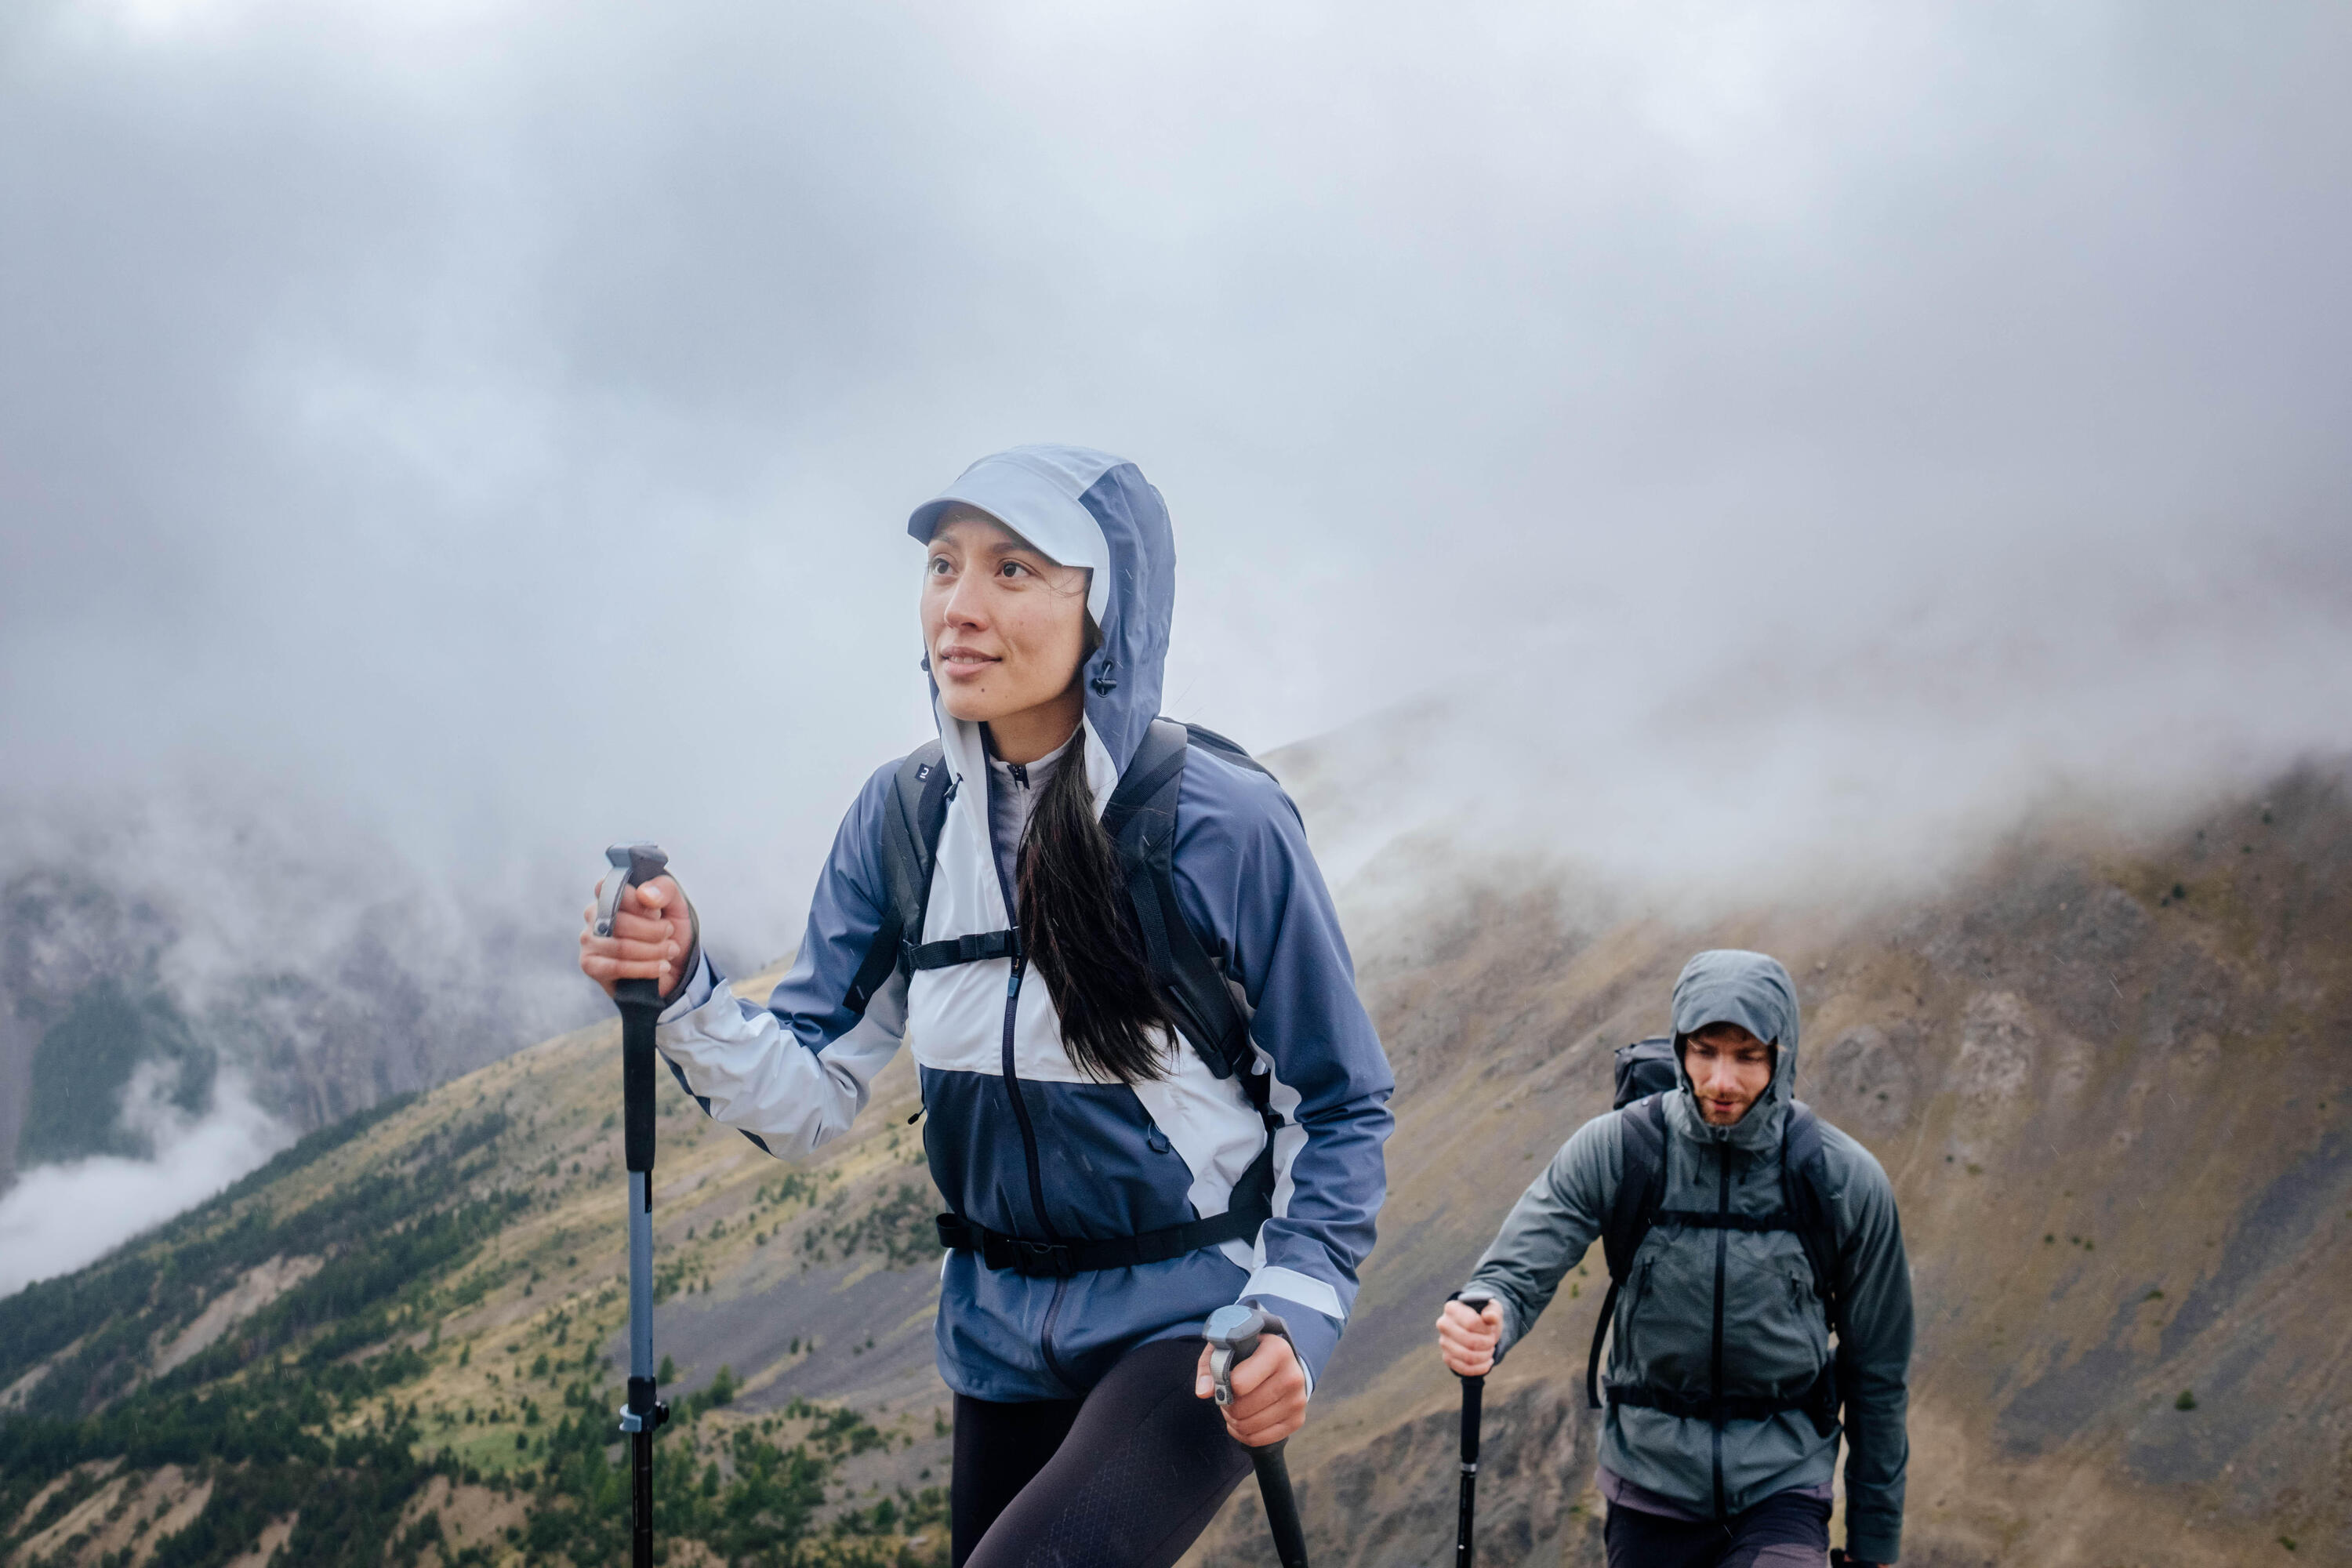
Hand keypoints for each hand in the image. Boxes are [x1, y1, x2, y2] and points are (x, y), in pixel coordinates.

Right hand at [579, 874, 693, 998]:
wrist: (675, 964)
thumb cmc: (669, 929)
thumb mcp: (675, 904)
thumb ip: (664, 889)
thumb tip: (644, 894)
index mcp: (610, 892)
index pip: (612, 888)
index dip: (638, 904)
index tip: (658, 913)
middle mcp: (594, 913)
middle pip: (620, 922)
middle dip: (654, 931)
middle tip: (670, 934)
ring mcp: (589, 939)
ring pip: (620, 947)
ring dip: (654, 951)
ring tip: (670, 951)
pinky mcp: (590, 965)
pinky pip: (616, 967)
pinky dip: (645, 968)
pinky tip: (661, 967)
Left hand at [1194, 1332, 1306, 1446]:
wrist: (1282, 1363)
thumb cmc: (1249, 1354)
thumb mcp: (1227, 1348)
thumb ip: (1210, 1366)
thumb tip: (1204, 1392)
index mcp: (1277, 1351)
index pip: (1239, 1383)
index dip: (1224, 1386)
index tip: (1225, 1379)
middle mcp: (1292, 1376)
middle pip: (1242, 1408)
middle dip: (1227, 1405)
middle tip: (1227, 1396)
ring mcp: (1297, 1401)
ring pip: (1248, 1426)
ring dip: (1234, 1420)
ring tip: (1235, 1406)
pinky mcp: (1297, 1421)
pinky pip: (1259, 1439)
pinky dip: (1243, 1434)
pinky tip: (1242, 1420)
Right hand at [1435, 1297, 1501, 1376]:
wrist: (1476, 1328)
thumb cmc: (1484, 1316)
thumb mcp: (1492, 1308)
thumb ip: (1493, 1311)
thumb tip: (1490, 1317)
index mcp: (1452, 1308)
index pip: (1471, 1323)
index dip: (1486, 1329)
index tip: (1491, 1328)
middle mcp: (1443, 1325)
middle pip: (1470, 1342)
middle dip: (1487, 1344)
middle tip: (1492, 1341)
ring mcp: (1444, 1343)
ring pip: (1468, 1357)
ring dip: (1485, 1356)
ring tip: (1490, 1350)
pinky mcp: (1447, 1358)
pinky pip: (1465, 1369)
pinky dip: (1481, 1368)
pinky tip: (1488, 1362)